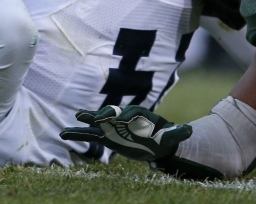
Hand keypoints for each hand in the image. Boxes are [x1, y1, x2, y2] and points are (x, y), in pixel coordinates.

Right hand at [61, 105, 221, 179]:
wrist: (156, 142)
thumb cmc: (164, 138)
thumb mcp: (172, 137)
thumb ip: (178, 133)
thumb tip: (190, 131)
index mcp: (139, 115)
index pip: (130, 113)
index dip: (125, 116)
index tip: (119, 120)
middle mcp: (123, 118)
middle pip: (112, 113)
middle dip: (104, 113)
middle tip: (95, 116)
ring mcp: (113, 126)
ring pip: (98, 122)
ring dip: (87, 119)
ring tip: (75, 117)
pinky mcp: (106, 136)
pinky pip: (91, 134)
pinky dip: (79, 133)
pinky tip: (65, 133)